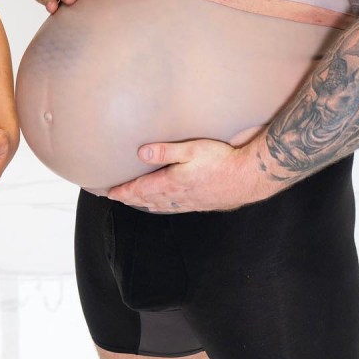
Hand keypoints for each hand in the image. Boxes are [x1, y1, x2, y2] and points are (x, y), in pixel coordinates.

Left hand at [107, 138, 263, 212]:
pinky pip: (174, 208)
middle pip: (147, 199)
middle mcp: (178, 196)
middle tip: (116, 197)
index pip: (141, 189)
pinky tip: (162, 207)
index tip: (110, 192)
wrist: (248, 177)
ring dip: (144, 204)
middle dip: (130, 198)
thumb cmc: (221, 160)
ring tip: (133, 202)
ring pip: (160, 206)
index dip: (124, 191)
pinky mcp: (200, 203)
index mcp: (172, 183)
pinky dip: (161, 208)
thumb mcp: (191, 149)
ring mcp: (189, 202)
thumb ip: (165, 151)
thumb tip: (140, 154)